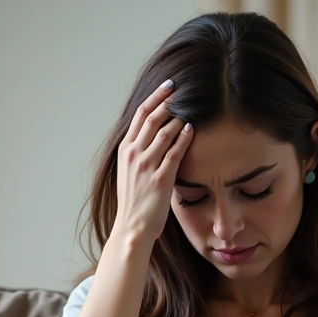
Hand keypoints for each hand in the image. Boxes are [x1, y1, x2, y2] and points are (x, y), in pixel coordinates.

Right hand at [113, 80, 193, 241]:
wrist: (132, 228)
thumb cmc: (135, 203)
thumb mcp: (130, 172)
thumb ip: (139, 153)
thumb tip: (153, 137)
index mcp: (125, 150)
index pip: (141, 115)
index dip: (155, 97)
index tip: (168, 87)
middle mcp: (133, 154)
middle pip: (152, 117)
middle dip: (168, 100)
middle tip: (183, 89)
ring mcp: (146, 166)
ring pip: (164, 132)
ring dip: (179, 116)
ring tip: (191, 107)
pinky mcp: (160, 179)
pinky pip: (174, 153)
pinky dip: (183, 138)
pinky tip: (192, 129)